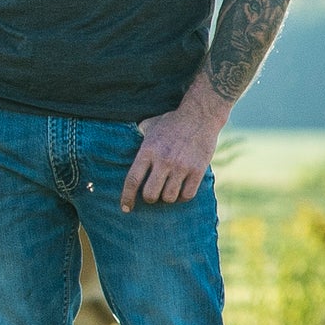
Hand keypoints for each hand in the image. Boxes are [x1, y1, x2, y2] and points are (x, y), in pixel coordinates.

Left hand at [124, 95, 226, 209]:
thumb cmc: (171, 121)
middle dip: (149, 198)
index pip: (132, 180)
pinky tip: (181, 190)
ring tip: (168, 190)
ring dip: (167, 198)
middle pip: (150, 194)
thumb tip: (123, 146)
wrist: (200, 115)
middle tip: (152, 194)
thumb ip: (137, 138)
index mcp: (148, 151)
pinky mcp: (198, 170)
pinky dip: (182, 197)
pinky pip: (187, 195)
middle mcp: (163, 161)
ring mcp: (181, 166)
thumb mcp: (149, 126)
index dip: (127, 198)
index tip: (125, 208)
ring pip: (169, 197)